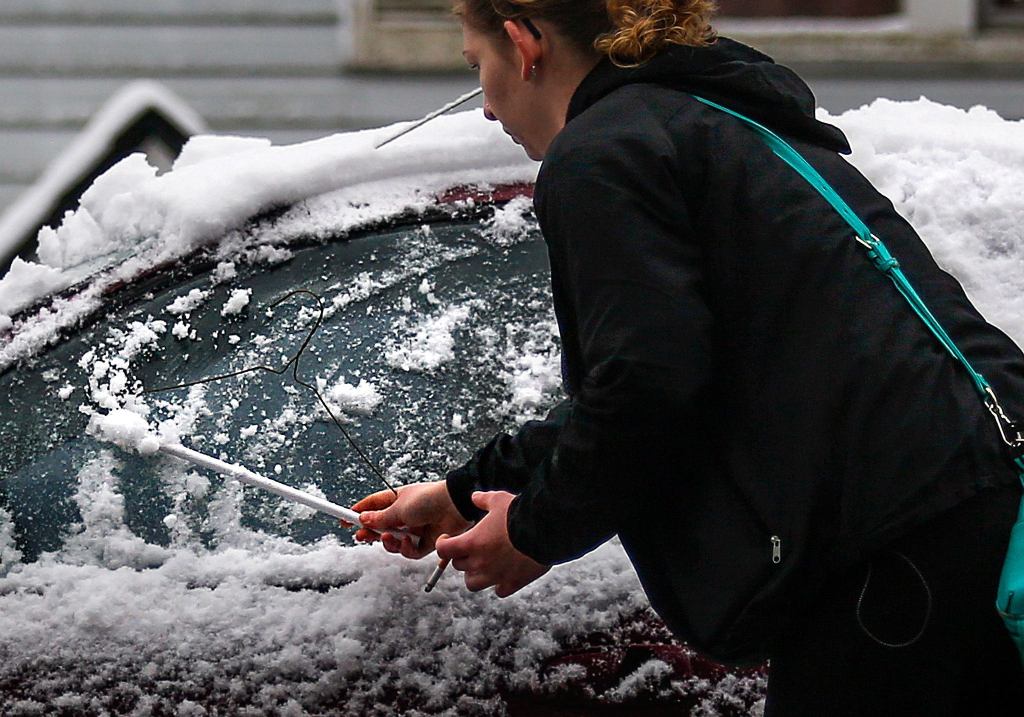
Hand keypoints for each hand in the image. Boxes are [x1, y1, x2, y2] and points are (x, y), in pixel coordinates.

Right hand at [351, 481, 471, 559]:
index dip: (358, 512)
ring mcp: (414, 529)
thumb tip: (362, 519)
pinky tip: (408, 543)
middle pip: (381, 527)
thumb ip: (381, 517)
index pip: (372, 506)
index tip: (343, 519)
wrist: (455, 507)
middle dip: (371, 533)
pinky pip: (409, 552)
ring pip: (394, 542)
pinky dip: (406, 550)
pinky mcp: (425, 543)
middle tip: (361, 537)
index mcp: (397, 499)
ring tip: (388, 538)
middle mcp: (404, 515)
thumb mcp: (399, 507)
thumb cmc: (428, 499)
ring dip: (388, 543)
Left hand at [435, 491, 549, 597]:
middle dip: (461, 556)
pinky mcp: (513, 583)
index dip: (443, 544)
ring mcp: (496, 576)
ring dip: (474, 575)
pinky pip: (499, 590)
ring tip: (483, 564)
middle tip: (471, 547)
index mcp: (472, 543)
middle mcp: (480, 563)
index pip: (444, 550)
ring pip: (473, 584)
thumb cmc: (519, 513)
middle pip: (458, 566)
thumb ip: (483, 500)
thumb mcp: (498, 499)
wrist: (545, 531)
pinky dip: (499, 584)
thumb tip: (474, 497)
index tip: (448, 539)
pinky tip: (505, 573)